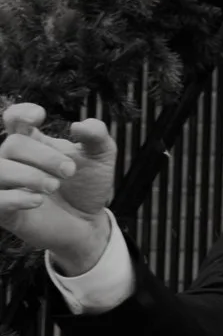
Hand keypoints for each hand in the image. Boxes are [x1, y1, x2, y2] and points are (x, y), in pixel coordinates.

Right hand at [0, 105, 117, 274]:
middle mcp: (13, 161)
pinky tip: (38, 200)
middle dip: (44, 156)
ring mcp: (6, 186)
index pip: (13, 118)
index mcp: (32, 142)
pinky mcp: (6, 212)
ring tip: (54, 186)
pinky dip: (16, 198)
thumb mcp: (100, 156)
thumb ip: (96, 135)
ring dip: (28, 175)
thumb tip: (79, 126)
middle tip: (70, 171)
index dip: (20, 113)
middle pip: (13, 145)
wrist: (89, 223)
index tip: (40, 117)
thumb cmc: (87, 186)